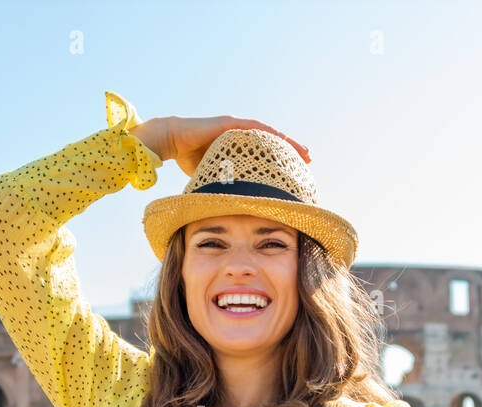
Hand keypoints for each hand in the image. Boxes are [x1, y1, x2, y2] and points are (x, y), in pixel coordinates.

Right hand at [129, 114, 310, 175]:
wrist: (171, 141)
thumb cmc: (188, 159)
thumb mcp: (215, 176)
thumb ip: (227, 185)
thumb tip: (233, 207)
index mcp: (240, 150)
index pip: (267, 157)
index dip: (283, 162)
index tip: (299, 172)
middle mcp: (241, 138)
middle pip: (273, 145)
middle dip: (291, 151)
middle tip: (309, 159)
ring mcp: (237, 129)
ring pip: (268, 135)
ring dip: (287, 142)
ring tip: (304, 151)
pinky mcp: (230, 124)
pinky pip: (254, 128)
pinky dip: (270, 133)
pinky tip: (284, 138)